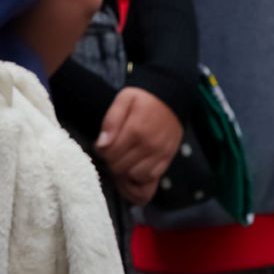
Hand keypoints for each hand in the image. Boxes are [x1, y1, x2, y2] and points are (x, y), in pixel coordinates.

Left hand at [97, 87, 182, 201]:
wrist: (172, 97)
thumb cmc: (145, 98)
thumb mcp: (124, 99)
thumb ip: (111, 120)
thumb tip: (102, 144)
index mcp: (135, 130)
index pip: (110, 154)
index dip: (102, 152)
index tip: (102, 145)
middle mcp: (149, 145)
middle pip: (120, 167)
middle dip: (111, 161)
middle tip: (111, 152)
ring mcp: (160, 154)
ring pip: (134, 175)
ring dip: (125, 170)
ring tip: (122, 158)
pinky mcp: (167, 158)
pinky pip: (151, 177)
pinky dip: (140, 175)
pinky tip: (134, 164)